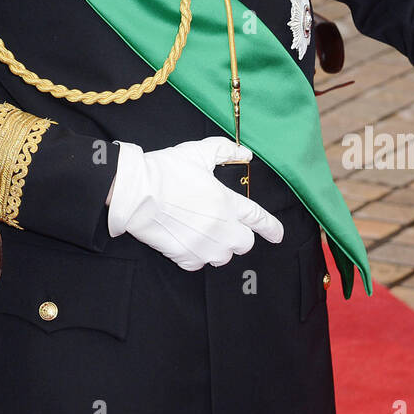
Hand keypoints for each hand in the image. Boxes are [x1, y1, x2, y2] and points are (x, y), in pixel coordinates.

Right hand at [107, 138, 283, 270]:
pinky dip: (196, 255)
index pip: (259, 219)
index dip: (271, 228)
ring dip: (218, 246)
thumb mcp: (198, 152)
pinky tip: (186, 239)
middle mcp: (220, 228)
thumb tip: (246, 153)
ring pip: (223, 256)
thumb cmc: (166, 170)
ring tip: (203, 232)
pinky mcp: (185, 256)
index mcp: (227, 203)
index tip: (277, 235)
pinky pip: (199, 263)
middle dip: (239, 235)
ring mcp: (203, 245)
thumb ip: (225, 150)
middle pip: (245, 243)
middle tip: (224, 224)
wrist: (136, 192)